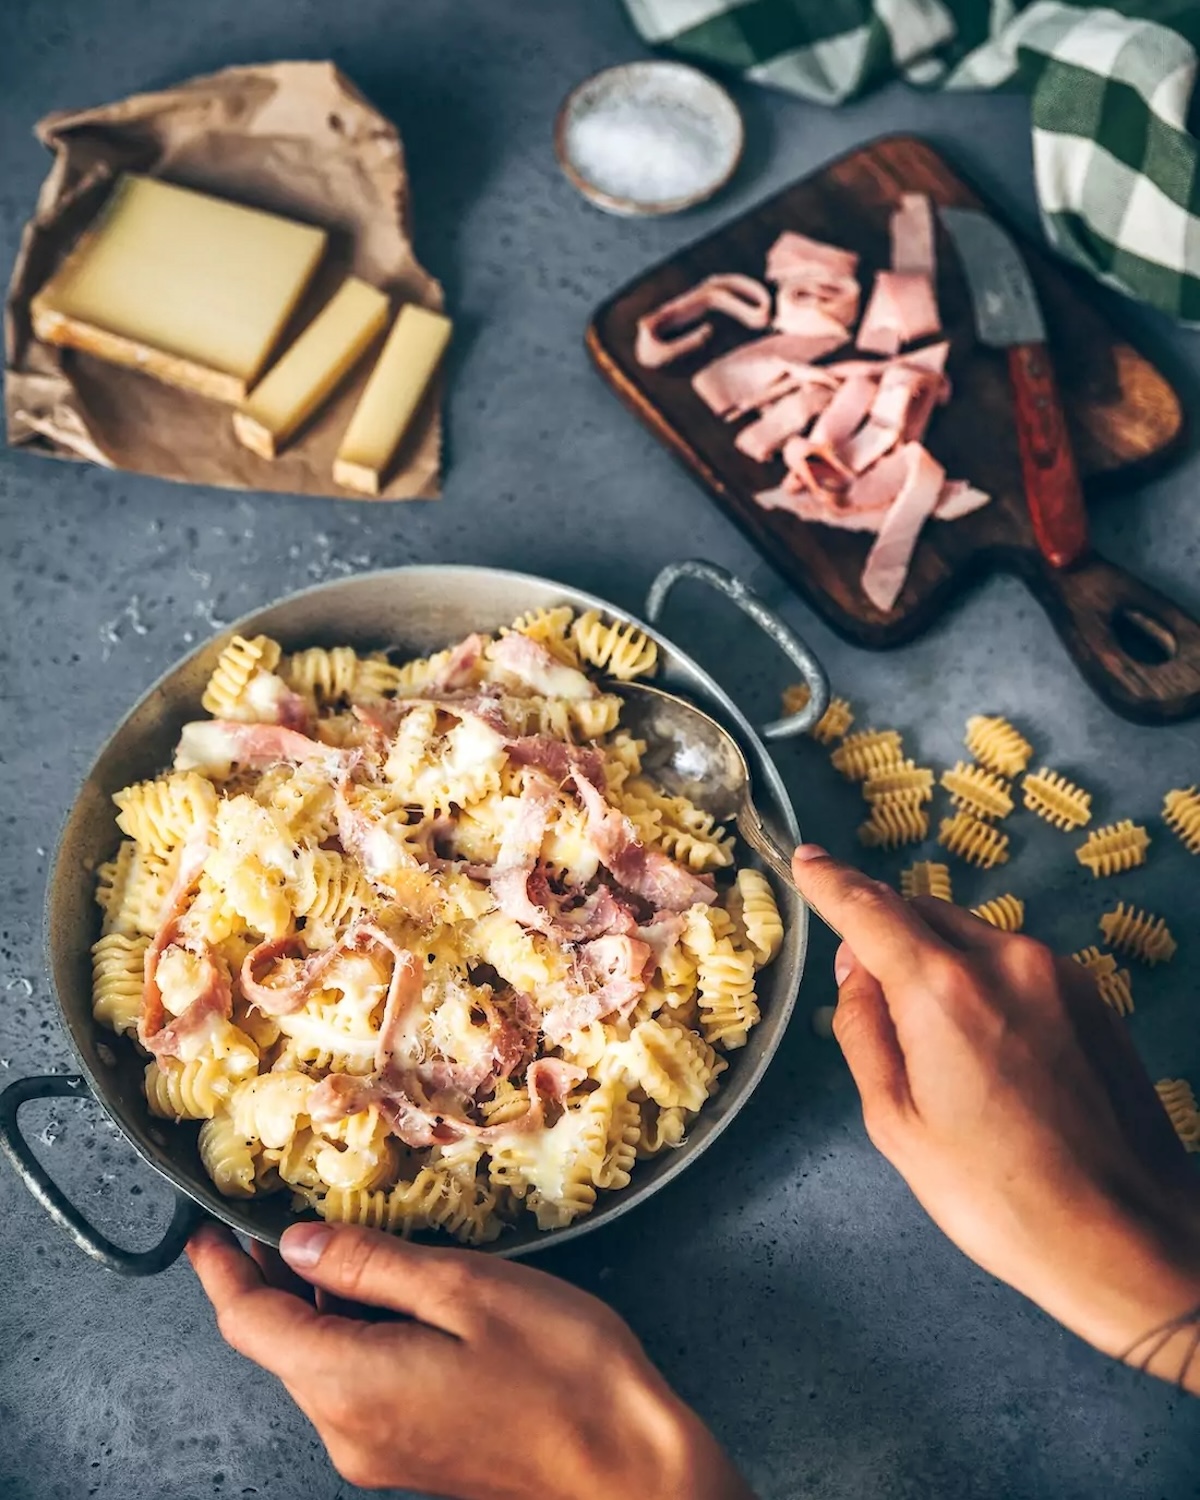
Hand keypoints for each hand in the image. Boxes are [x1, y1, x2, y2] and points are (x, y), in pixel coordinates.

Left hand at [188, 1220, 751, 1499]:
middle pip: (279, 1346)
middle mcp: (347, 1431)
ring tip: (356, 1245)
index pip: (250, 1324)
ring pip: (318, 1366)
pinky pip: (356, 1387)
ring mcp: (378, 1453)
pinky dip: (356, 1336)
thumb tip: (299, 1242)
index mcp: (350, 1385)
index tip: (207, 1229)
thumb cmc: (564, 1375)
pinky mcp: (410, 1457)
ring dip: (320, 1306)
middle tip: (290, 1214)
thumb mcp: (466, 1289)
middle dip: (273, 1280)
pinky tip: (399, 1299)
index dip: (221, 1271)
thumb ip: (372, 1265)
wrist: (630, 1473)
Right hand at [792, 844, 1199, 1384]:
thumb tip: (855, 972)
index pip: (870, 910)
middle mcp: (1004, 960)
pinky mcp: (1093, 995)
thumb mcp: (896, 1124)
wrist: (1127, 1236)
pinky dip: (983, 981)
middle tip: (869, 995)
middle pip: (922, 913)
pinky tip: (989, 1051)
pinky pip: (1015, 963)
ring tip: (938, 1045)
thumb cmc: (999, 1195)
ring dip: (938, 962)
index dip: (831, 882)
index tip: (808, 861)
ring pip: (971, 936)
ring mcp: (1058, 973)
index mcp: (943, 990)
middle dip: (886, 936)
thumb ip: (863, 1030)